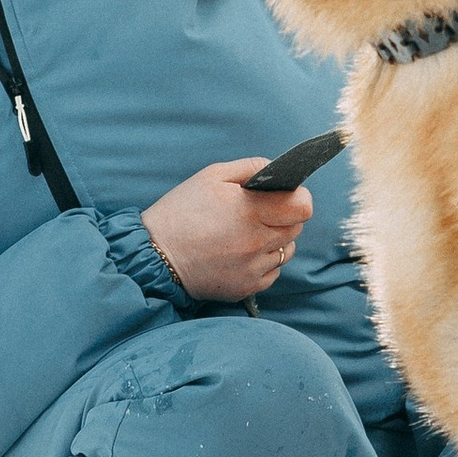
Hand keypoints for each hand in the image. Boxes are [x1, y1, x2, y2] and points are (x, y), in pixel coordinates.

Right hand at [141, 158, 312, 303]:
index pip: (302, 207)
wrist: (155, 255)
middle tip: (257, 214)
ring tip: (246, 234)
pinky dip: (263, 262)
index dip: (296, 198)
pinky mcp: (247, 288)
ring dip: (274, 241)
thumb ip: (250, 168)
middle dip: (283, 217)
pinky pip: (272, 272)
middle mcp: (256, 242)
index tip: (284, 197)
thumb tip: (278, 172)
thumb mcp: (211, 176)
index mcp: (250, 211)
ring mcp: (253, 268)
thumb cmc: (181, 212)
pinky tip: (239, 253)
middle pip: (296, 228)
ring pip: (287, 251)